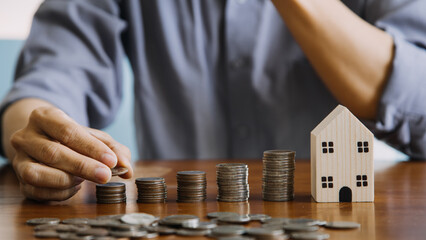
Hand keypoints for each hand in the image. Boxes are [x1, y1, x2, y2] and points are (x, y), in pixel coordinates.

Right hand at [9, 106, 132, 200]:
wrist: (42, 140)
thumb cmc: (72, 138)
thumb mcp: (93, 136)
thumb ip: (113, 149)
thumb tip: (127, 168)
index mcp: (45, 116)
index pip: (68, 131)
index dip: (91, 148)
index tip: (111, 161)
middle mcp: (26, 136)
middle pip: (53, 153)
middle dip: (83, 166)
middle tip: (106, 176)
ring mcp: (19, 158)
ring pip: (38, 174)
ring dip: (68, 180)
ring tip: (86, 179)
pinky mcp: (19, 179)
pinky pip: (36, 191)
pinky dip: (60, 193)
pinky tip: (75, 187)